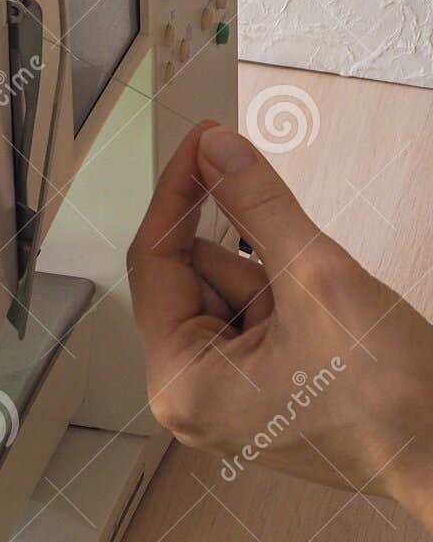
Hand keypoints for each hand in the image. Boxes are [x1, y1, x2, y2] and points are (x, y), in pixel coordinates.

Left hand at [128, 123, 432, 528]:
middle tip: (290, 243)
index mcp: (181, 383)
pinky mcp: (258, 388)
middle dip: (245, 251)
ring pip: (229, 291)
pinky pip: (253, 316)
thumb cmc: (387, 398)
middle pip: (192, 278)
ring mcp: (225, 394)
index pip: (154, 263)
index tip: (201, 143)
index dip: (178, 194)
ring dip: (274, 275)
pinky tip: (327, 314)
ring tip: (326, 306)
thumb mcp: (315, 276)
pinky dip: (284, 295)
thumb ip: (257, 204)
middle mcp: (191, 395)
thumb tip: (217, 150)